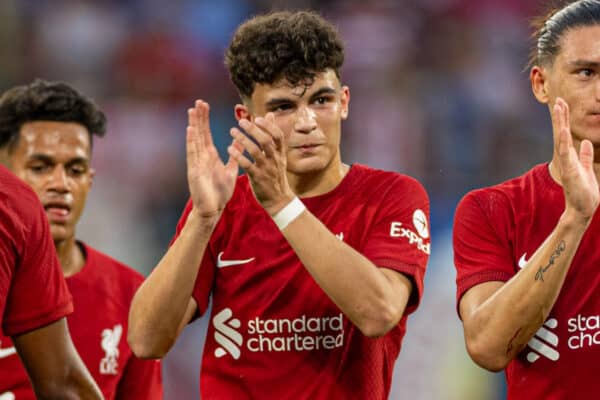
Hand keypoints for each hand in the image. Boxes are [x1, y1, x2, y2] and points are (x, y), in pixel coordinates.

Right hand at [186, 100, 239, 217]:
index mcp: (210, 155)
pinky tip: (190, 130)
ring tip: (192, 110)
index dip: (205, 119)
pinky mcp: (194, 171)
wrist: (213, 209)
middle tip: (198, 101)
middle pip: (199, 133)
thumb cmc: (220, 192)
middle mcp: (202, 156)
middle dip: (199, 117)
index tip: (204, 105)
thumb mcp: (230, 170)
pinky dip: (191, 141)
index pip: (206, 133)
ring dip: (193, 125)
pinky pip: (193, 154)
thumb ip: (235, 156)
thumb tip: (240, 143)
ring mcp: (197, 163)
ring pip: (195, 140)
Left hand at [227, 113, 294, 214]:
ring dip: (243, 140)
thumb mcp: (278, 155)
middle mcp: (274, 159)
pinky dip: (239, 156)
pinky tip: (230, 149)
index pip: (278, 135)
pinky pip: (248, 165)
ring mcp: (267, 169)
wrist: (278, 199)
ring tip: (232, 131)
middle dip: (253, 130)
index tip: (257, 117)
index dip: (268, 125)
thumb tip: (271, 114)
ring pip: (256, 151)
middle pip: (266, 141)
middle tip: (240, 122)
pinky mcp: (258, 178)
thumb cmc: (275, 174)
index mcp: (280, 153)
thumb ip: (273, 135)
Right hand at [552, 98, 599, 221]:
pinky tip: (563, 131)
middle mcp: (567, 157)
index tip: (562, 103)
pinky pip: (566, 154)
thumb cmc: (585, 191)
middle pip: (562, 132)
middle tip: (558, 100)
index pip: (566, 133)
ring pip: (562, 139)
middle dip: (560, 116)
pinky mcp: (569, 171)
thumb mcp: (588, 169)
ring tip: (559, 108)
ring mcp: (567, 163)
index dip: (564, 118)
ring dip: (560, 123)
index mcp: (571, 156)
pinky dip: (564, 142)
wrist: (582, 208)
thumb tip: (586, 143)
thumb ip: (586, 156)